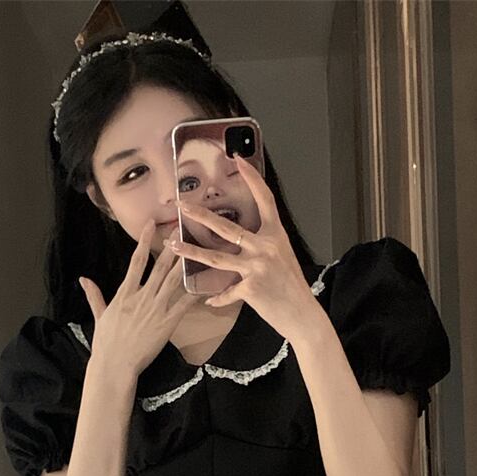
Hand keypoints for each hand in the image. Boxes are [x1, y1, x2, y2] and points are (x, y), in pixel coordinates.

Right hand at [79, 218, 202, 377]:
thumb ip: (94, 295)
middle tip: (180, 230)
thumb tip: (83, 279)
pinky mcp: (167, 324)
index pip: (136, 261)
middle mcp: (142, 297)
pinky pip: (184, 306)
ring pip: (173, 281)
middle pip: (160, 267)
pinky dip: (194, 295)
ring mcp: (156, 310)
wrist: (115, 364)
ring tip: (193, 248)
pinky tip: (204, 285)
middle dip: (171, 247)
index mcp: (125, 293)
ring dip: (183, 263)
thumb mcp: (99, 315)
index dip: (144, 240)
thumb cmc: (106, 342)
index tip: (151, 224)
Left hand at [166, 154, 316, 341]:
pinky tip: (208, 299)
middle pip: (228, 228)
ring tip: (173, 244)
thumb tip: (242, 238)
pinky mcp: (251, 289)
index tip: (239, 160)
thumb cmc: (292, 286)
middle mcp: (266, 247)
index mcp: (276, 235)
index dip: (252, 179)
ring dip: (191, 251)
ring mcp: (258, 268)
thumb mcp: (282, 256)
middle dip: (201, 215)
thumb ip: (263, 244)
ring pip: (217, 257)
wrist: (303, 314)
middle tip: (181, 205)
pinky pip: (227, 292)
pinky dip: (218, 298)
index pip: (264, 199)